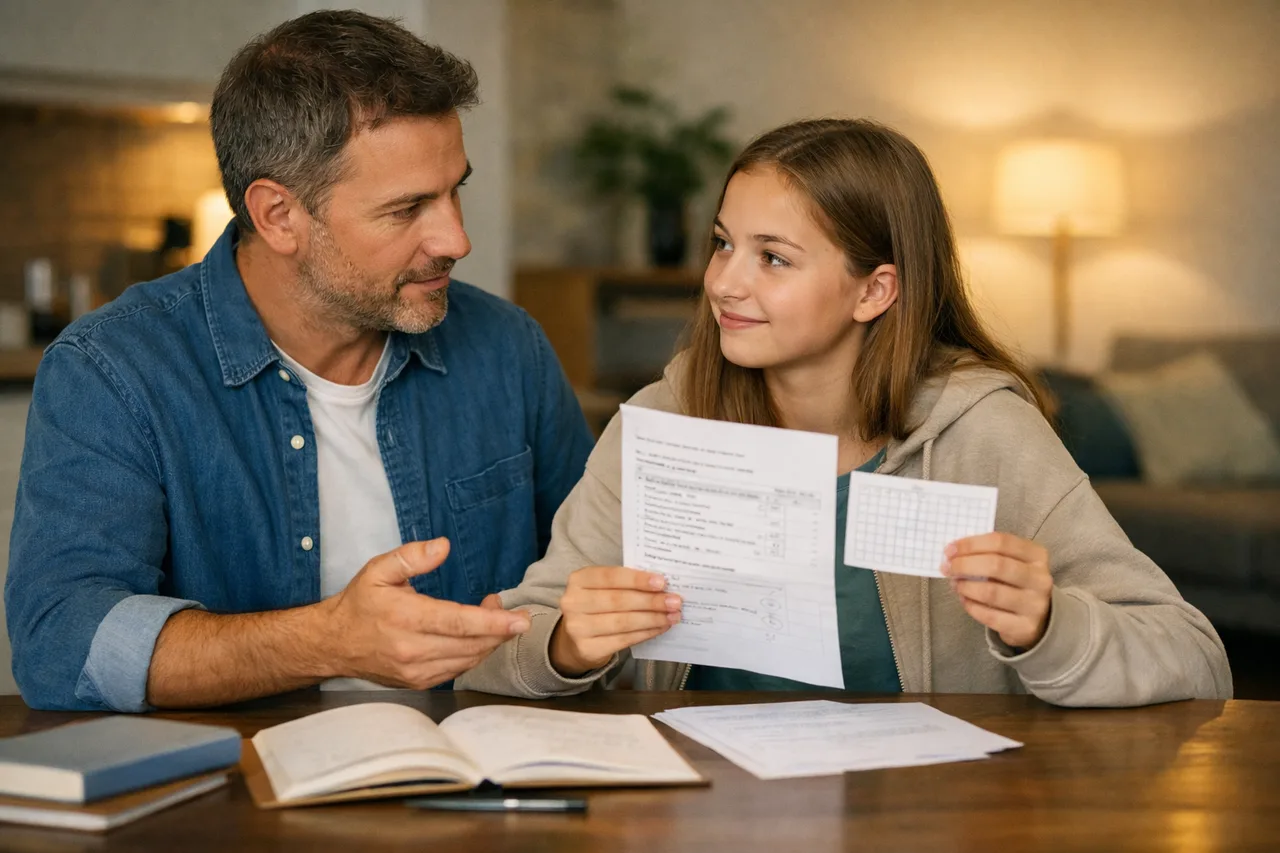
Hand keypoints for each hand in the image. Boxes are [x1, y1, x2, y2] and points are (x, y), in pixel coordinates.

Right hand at [326, 538, 530, 688]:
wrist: (332, 644)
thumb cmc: (358, 604)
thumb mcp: (378, 570)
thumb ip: (411, 557)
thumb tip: (442, 546)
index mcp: (405, 618)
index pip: (459, 622)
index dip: (493, 622)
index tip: (520, 619)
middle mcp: (412, 650)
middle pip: (471, 644)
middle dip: (501, 631)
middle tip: (514, 613)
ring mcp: (416, 671)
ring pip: (468, 660)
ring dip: (490, 641)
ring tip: (494, 617)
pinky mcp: (418, 683)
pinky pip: (458, 670)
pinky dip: (474, 654)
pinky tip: (477, 636)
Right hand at [549, 566, 681, 676]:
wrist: (575, 640)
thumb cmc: (596, 607)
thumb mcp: (603, 589)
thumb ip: (625, 585)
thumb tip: (662, 586)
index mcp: (578, 580)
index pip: (610, 576)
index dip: (637, 579)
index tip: (662, 582)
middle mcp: (573, 603)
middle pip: (618, 601)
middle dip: (651, 601)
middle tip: (674, 602)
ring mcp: (578, 627)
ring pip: (623, 622)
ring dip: (652, 619)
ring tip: (672, 616)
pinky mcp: (587, 648)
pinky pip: (623, 640)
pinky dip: (646, 633)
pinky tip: (660, 628)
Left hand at [942, 533, 1052, 649]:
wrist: (1037, 619)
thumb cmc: (1016, 583)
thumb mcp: (1012, 562)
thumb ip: (988, 553)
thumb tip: (954, 551)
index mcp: (1037, 556)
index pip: (1002, 542)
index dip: (971, 544)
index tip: (950, 549)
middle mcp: (1040, 579)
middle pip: (996, 565)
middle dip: (965, 564)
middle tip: (948, 567)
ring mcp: (1034, 604)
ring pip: (991, 592)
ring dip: (965, 586)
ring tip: (956, 584)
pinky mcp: (1024, 627)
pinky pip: (989, 615)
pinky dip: (971, 606)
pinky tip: (964, 599)